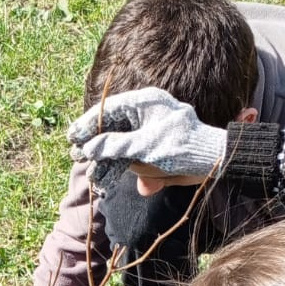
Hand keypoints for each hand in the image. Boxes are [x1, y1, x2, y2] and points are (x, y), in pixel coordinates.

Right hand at [66, 87, 227, 193]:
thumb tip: (89, 148)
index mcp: (145, 102)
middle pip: (112, 129)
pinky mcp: (152, 150)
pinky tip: (105, 182)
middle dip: (95, 147)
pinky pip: (129, 158)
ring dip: (105, 164)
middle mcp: (144, 114)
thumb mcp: (146, 146)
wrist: (212, 162)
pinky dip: (118, 170)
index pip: (109, 109)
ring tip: (93, 177)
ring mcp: (148, 133)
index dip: (89, 124)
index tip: (72, 136)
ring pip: (119, 147)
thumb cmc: (182, 146)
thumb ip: (116, 146)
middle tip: (76, 157)